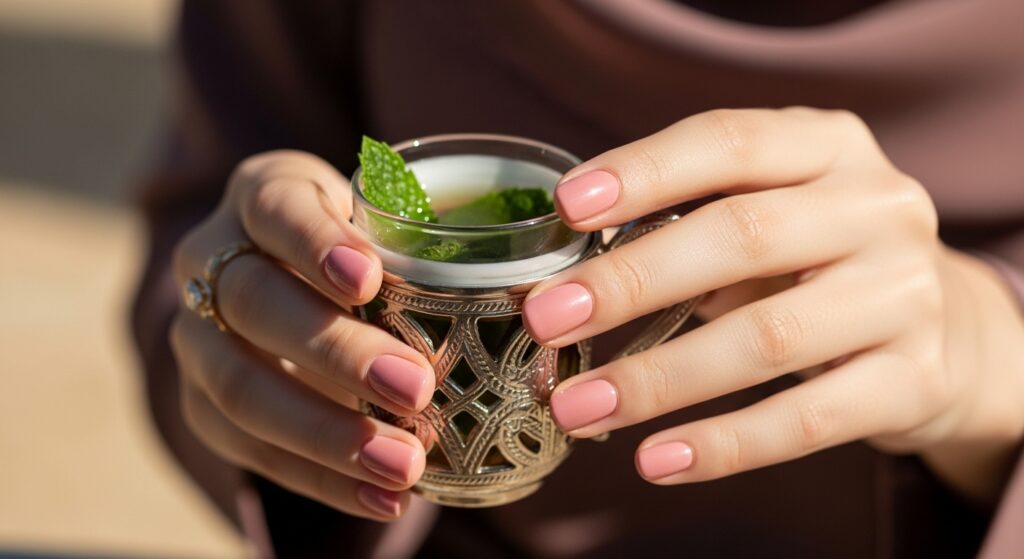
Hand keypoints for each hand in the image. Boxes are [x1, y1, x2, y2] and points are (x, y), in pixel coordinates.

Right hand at [171, 151, 432, 519]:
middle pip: (255, 303)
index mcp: (261, 195)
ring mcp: (198, 337)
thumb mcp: (385, 218)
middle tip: (415, 388)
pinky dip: (322, 480)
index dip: (315, 243)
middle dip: (336, 351)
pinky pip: (250, 451)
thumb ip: (421, 238)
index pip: (275, 208)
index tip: (371, 281)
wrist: (295, 284)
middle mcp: (210, 260)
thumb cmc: (362, 243)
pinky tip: (384, 499)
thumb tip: (532, 291)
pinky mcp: (202, 405)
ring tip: (403, 462)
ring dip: (326, 433)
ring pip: (239, 387)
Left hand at [523, 108, 1023, 502]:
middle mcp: (879, 209)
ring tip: (577, 406)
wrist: (947, 328)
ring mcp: (904, 296)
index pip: (730, 142)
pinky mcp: (913, 380)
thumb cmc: (820, 260)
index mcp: (829, 148)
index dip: (645, 172)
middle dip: (631, 280)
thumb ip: (690, 223)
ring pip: (766, 338)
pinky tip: (656, 459)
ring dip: (657, 378)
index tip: (567, 206)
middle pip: (742, 236)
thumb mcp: (773, 213)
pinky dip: (723, 443)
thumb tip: (566, 278)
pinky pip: (805, 420)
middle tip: (546, 319)